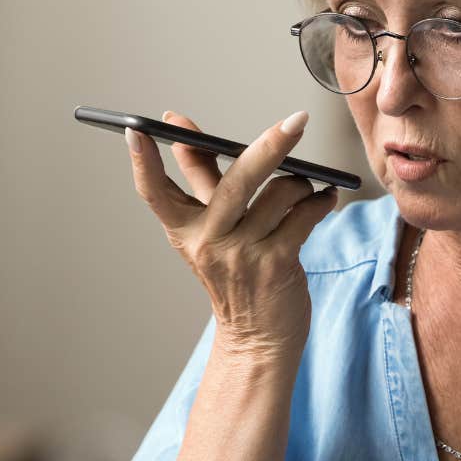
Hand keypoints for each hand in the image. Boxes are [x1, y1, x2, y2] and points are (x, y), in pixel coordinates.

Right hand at [127, 110, 338, 356]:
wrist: (258, 339)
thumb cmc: (236, 275)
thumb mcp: (209, 230)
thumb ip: (198, 180)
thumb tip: (180, 133)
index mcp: (185, 230)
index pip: (154, 192)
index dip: (143, 161)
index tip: (136, 129)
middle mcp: (209, 241)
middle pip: (237, 180)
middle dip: (271, 145)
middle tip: (296, 121)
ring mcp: (242, 255)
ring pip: (281, 193)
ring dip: (302, 183)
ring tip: (308, 187)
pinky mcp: (276, 265)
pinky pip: (304, 216)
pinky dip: (320, 202)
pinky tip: (324, 199)